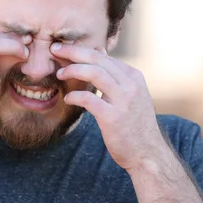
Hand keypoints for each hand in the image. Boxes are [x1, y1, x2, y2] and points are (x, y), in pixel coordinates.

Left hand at [51, 43, 165, 170]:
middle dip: (73, 51)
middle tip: (54, 49)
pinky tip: (67, 98)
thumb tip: (99, 51)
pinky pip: (89, 99)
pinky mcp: (113, 117)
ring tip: (59, 73)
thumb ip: (115, 75)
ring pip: (94, 73)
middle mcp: (130, 85)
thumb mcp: (130, 94)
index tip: (63, 49)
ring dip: (73, 70)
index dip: (80, 50)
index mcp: (133, 76)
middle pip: (97, 58)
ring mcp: (123, 100)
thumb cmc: (134, 124)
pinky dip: (75, 95)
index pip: (103, 55)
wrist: (147, 153)